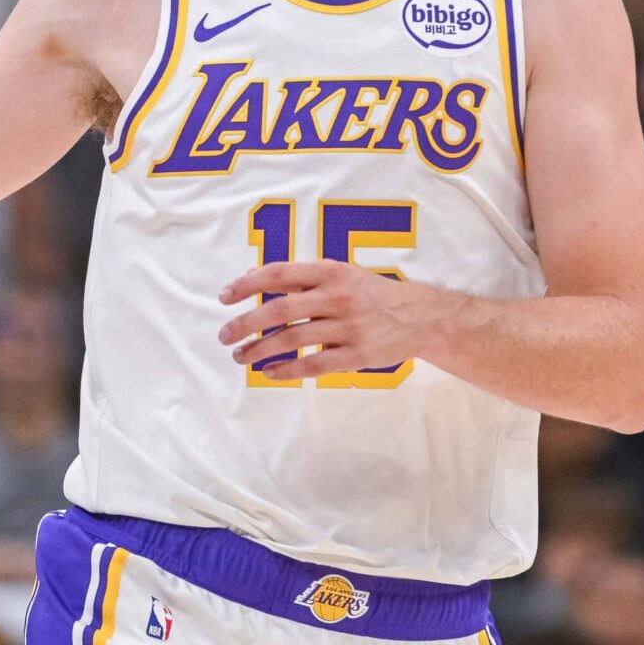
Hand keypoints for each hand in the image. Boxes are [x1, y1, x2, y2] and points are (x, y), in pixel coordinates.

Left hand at [218, 260, 434, 381]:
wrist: (420, 317)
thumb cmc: (372, 294)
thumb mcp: (341, 274)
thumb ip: (303, 278)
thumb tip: (254, 281)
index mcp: (330, 272)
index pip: (278, 274)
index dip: (247, 284)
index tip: (225, 297)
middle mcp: (336, 297)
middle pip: (279, 310)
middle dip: (245, 324)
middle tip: (224, 335)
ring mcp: (347, 327)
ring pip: (292, 340)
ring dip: (260, 350)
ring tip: (240, 356)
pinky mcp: (356, 354)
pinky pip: (313, 364)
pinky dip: (287, 369)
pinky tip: (269, 373)